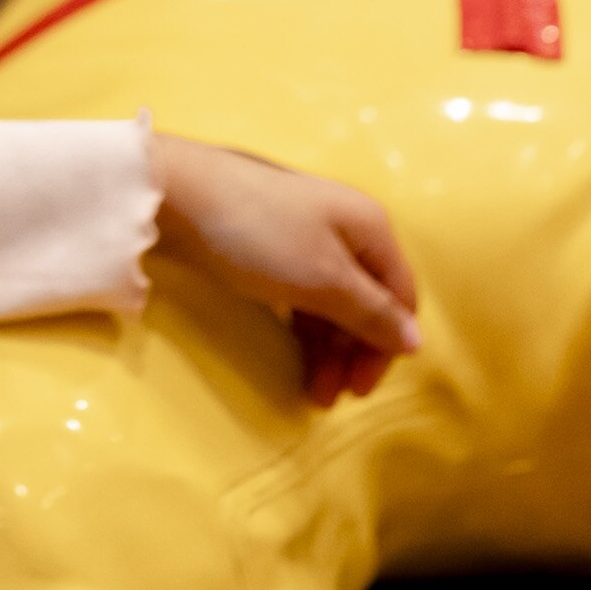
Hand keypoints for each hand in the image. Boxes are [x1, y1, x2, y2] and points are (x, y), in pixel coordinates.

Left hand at [146, 133, 420, 404]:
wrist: (175, 192)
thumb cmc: (259, 235)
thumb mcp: (323, 279)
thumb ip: (371, 313)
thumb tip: (415, 342)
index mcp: (370, 228)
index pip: (400, 297)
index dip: (387, 346)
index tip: (361, 389)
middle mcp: (347, 227)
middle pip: (367, 302)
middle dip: (352, 353)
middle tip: (329, 398)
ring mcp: (307, 234)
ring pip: (333, 301)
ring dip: (328, 348)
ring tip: (310, 391)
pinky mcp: (271, 244)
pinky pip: (303, 293)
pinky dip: (304, 327)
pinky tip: (296, 354)